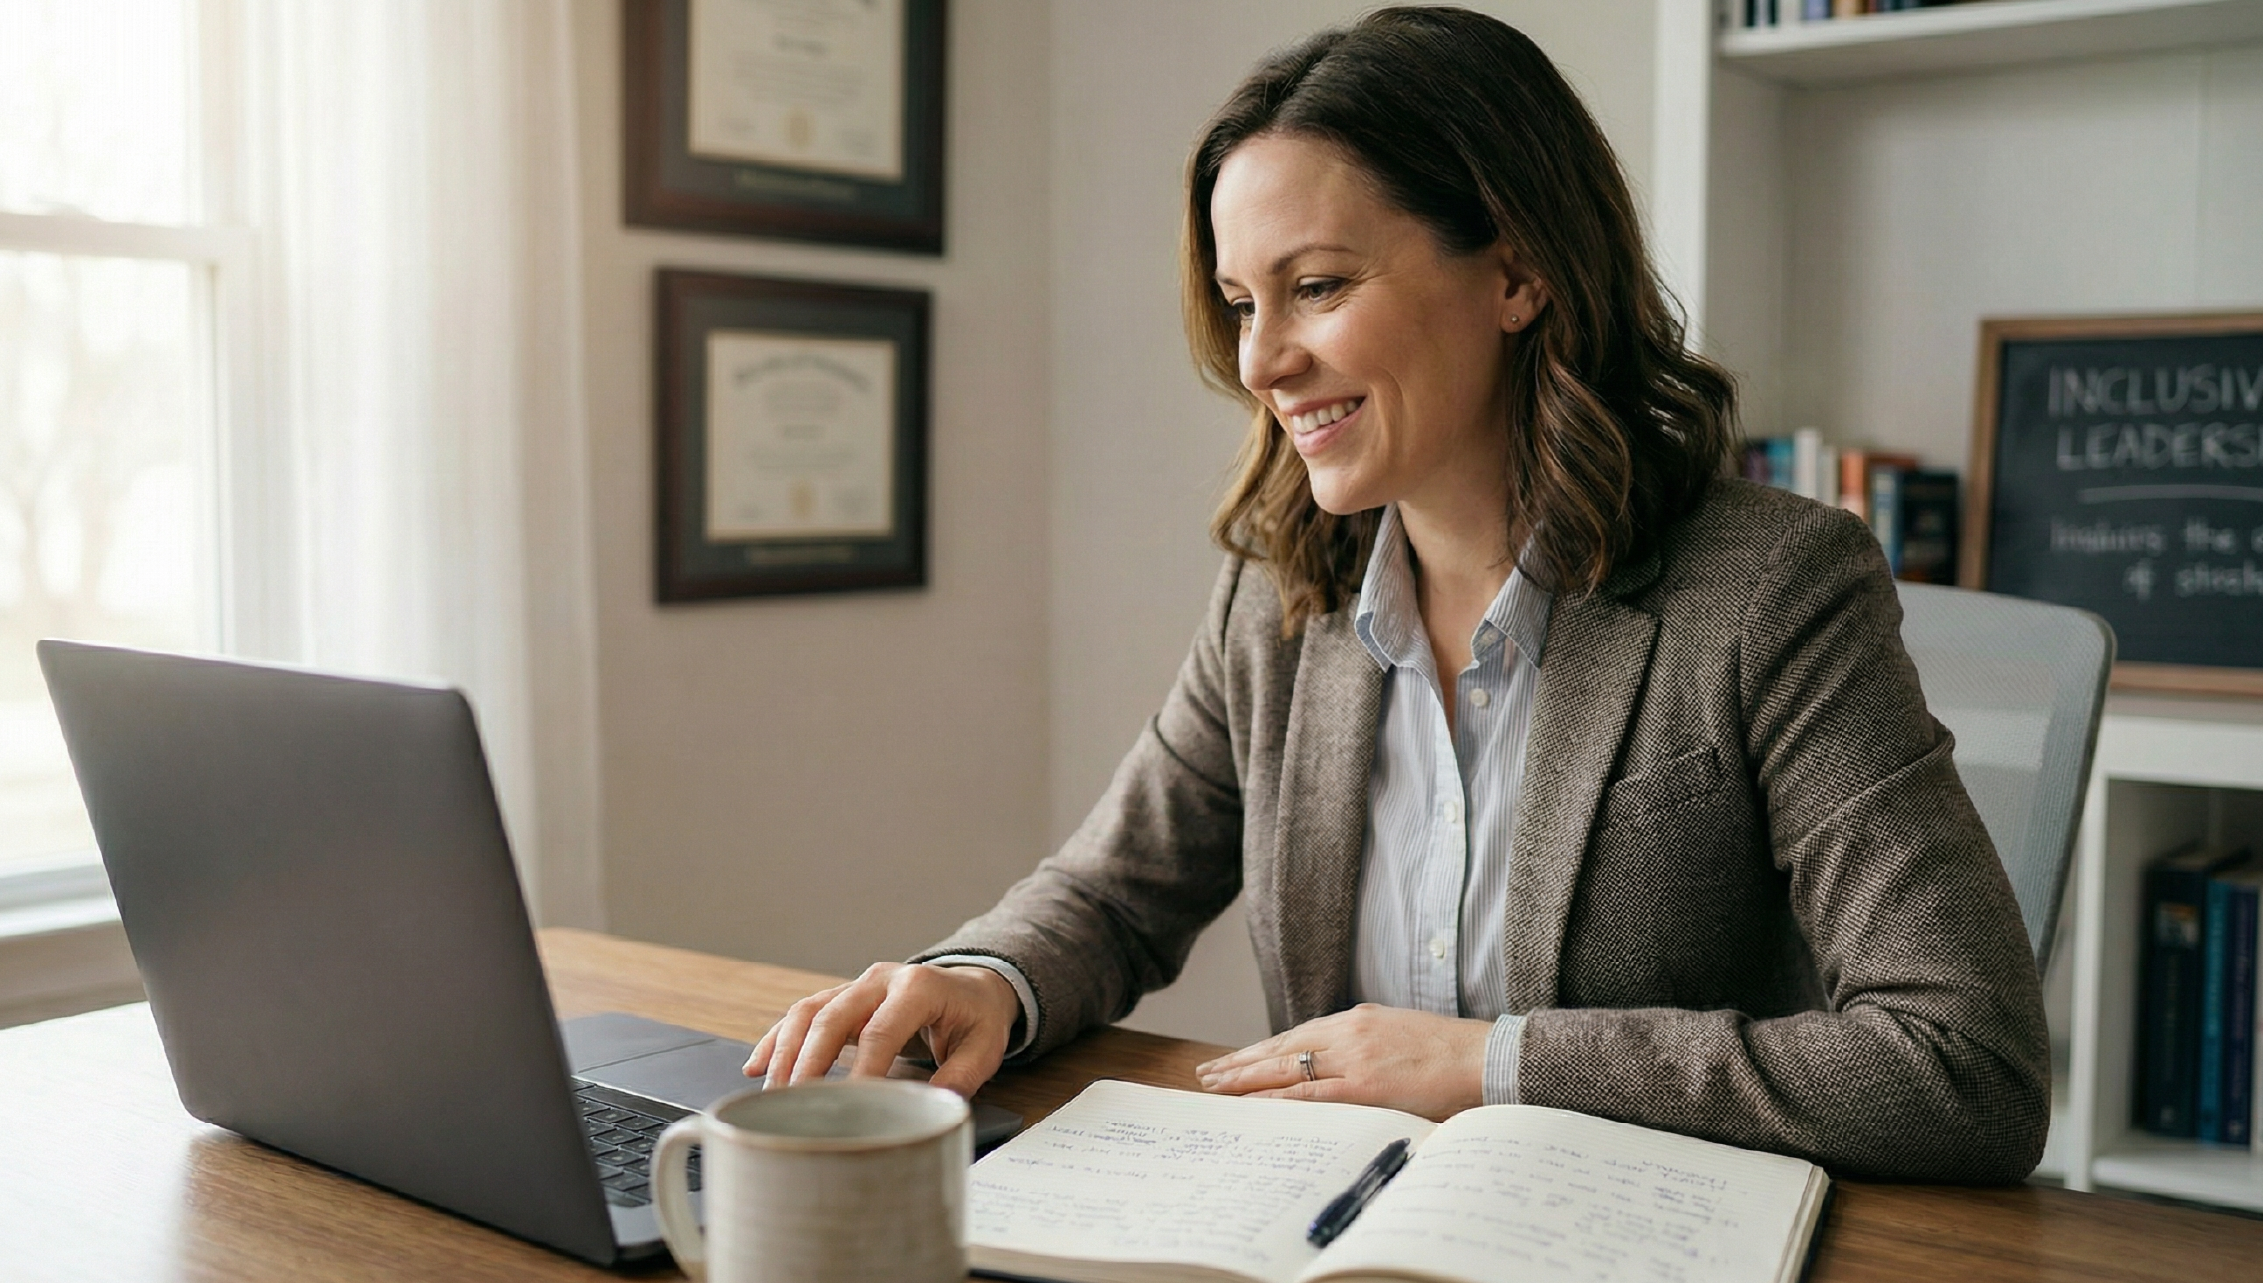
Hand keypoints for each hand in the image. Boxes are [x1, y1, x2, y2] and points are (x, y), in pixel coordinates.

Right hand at [745, 962, 1021, 1097]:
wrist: (971, 987)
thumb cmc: (976, 1019)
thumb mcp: (984, 1047)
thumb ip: (961, 1076)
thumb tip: (932, 1108)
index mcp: (919, 987)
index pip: (881, 1030)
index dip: (861, 1070)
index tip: (847, 1106)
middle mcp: (881, 979)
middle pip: (832, 1016)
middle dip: (809, 1061)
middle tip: (794, 1104)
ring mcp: (857, 985)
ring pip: (808, 1011)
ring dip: (786, 1052)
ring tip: (772, 1096)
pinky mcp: (842, 997)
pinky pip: (802, 1014)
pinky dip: (777, 1040)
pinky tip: (756, 1068)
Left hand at [1193, 1004, 1491, 1120]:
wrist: (1485, 1056)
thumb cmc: (1450, 1053)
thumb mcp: (1400, 1036)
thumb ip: (1366, 1046)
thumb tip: (1341, 1066)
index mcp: (1357, 1019)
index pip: (1296, 1035)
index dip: (1261, 1049)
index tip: (1235, 1060)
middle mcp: (1349, 1032)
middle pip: (1281, 1047)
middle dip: (1241, 1062)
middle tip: (1208, 1074)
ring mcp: (1355, 1057)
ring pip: (1286, 1069)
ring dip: (1247, 1080)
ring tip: (1216, 1088)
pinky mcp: (1366, 1084)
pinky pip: (1309, 1095)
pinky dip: (1277, 1100)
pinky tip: (1253, 1105)